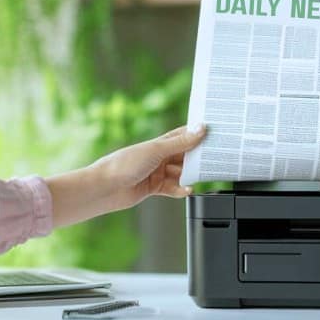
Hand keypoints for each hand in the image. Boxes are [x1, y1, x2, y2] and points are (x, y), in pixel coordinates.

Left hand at [45, 124, 206, 228]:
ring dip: (190, 175)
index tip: (215, 133)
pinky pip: (173, 188)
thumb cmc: (124, 164)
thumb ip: (181, 142)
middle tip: (215, 159)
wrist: (105, 188)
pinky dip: (181, 189)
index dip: (198, 133)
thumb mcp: (157, 150)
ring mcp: (156, 172)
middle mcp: (159, 156)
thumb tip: (201, 128)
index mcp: (159, 143)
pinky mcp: (154, 188)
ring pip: (180, 173)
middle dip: (198, 158)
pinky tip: (188, 190)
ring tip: (202, 177)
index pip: (183, 135)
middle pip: (184, 156)